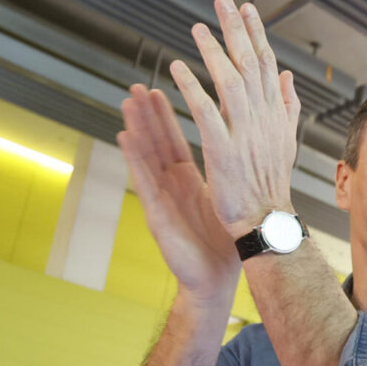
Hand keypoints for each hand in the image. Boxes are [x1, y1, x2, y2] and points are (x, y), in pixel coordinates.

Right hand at [118, 84, 239, 301]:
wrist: (216, 279)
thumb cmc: (222, 244)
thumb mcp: (226, 201)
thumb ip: (226, 175)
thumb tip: (241, 152)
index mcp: (189, 182)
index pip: (174, 142)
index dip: (165, 117)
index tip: (159, 90)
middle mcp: (172, 186)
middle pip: (156, 144)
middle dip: (147, 116)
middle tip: (137, 87)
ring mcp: (162, 199)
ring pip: (145, 158)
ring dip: (136, 130)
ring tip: (127, 102)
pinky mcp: (156, 214)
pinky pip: (143, 182)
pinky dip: (133, 159)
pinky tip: (125, 137)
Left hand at [170, 0, 300, 232]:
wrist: (267, 220)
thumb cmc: (271, 185)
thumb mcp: (285, 141)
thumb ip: (286, 106)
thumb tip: (286, 76)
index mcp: (275, 116)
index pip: (267, 66)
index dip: (257, 36)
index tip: (248, 10)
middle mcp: (262, 120)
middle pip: (251, 66)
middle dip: (237, 31)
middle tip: (224, 2)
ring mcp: (244, 134)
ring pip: (230, 84)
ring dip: (213, 54)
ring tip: (197, 29)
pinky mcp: (223, 150)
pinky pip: (206, 112)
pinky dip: (192, 88)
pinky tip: (178, 68)